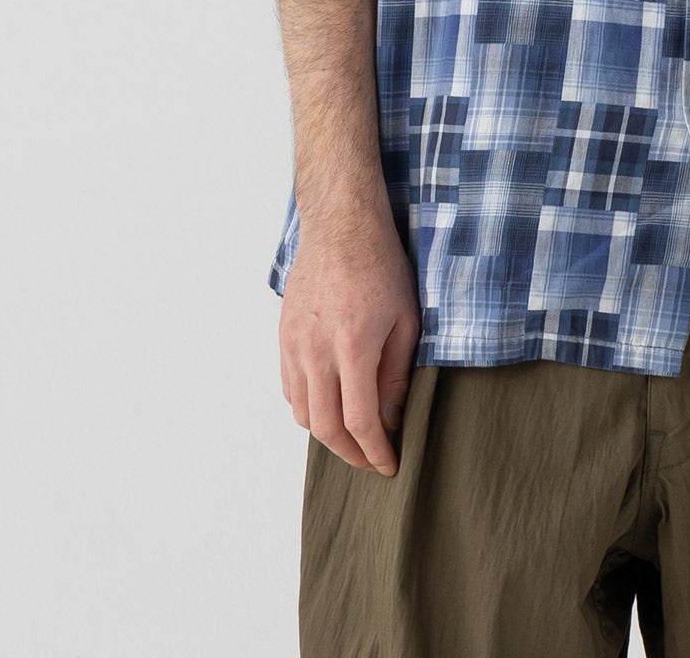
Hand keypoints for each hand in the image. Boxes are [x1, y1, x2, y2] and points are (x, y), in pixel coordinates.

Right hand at [279, 213, 421, 473]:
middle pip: (325, 427)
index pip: (359, 421)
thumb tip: (390, 419)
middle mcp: (316, 351)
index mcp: (352, 347)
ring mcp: (294, 344)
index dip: (374, 451)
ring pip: (302, 412)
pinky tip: (328, 405)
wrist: (341, 225)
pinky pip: (289, 388)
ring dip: (327, 434)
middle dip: (350, 453)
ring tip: (353, 437)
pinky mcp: (283, 337)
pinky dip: (307, 408)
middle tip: (371, 460)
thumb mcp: (406, 319)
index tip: (389, 464)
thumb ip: (396, 373)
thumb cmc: (381, 265)